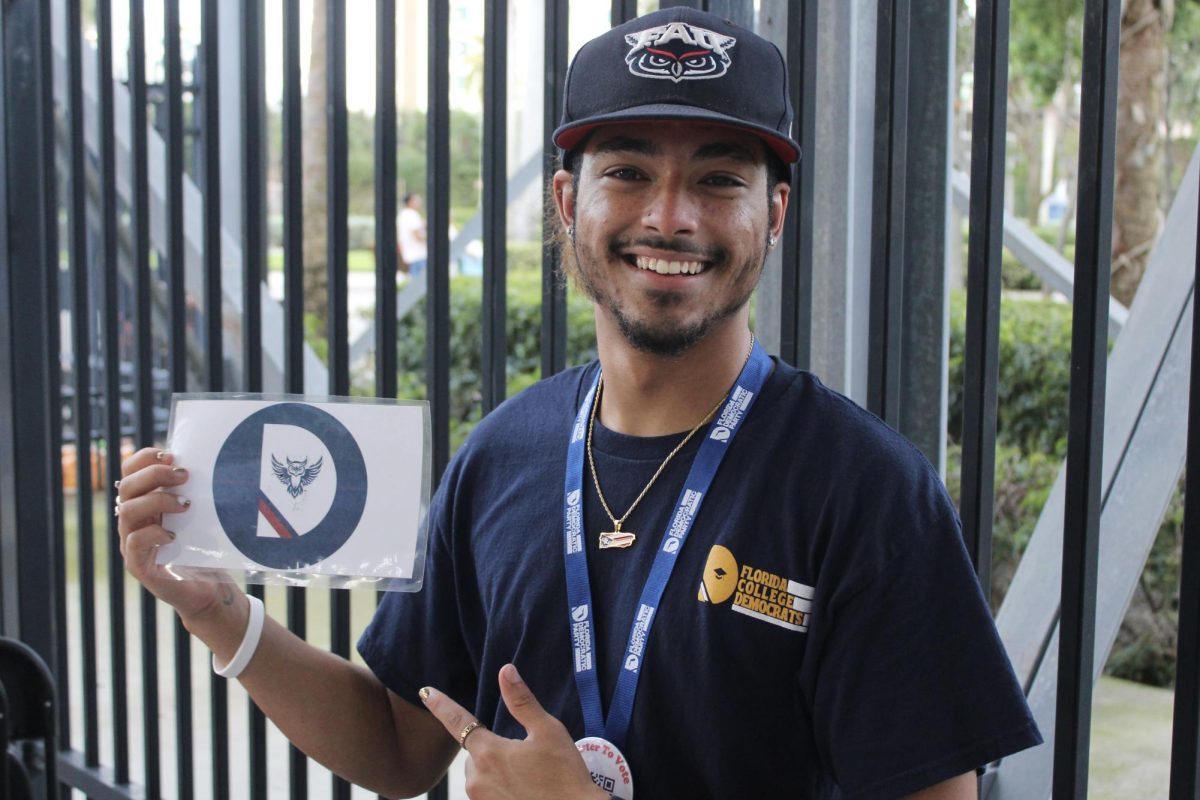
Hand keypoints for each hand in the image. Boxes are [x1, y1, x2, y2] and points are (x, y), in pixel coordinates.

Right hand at [117, 447, 230, 620]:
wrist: (208, 589)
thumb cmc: (204, 549)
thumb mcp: (199, 514)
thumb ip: (193, 491)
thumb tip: (205, 461)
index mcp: (144, 503)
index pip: (130, 472)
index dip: (144, 458)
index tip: (171, 455)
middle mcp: (133, 521)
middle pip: (126, 486)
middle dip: (154, 474)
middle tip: (184, 475)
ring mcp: (131, 544)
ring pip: (127, 511)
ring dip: (157, 501)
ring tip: (185, 504)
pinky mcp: (138, 566)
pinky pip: (134, 542)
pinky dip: (153, 533)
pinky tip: (174, 535)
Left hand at [421, 664, 605, 799]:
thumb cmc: (565, 775)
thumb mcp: (548, 731)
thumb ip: (522, 701)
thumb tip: (506, 671)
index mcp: (489, 753)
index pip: (457, 721)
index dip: (441, 705)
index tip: (426, 692)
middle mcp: (477, 779)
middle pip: (474, 752)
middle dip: (491, 748)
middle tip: (525, 756)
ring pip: (479, 775)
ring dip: (494, 770)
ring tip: (527, 777)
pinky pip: (485, 793)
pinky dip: (498, 788)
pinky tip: (522, 791)